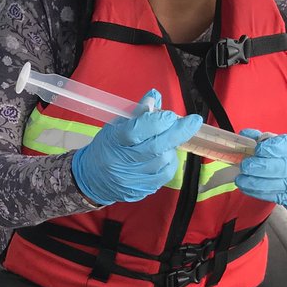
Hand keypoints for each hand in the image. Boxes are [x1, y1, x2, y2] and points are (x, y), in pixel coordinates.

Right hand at [71, 90, 201, 205]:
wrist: (93, 179)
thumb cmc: (107, 147)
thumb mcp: (116, 126)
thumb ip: (138, 113)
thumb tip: (155, 96)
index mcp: (113, 141)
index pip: (137, 131)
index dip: (157, 122)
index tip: (171, 115)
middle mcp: (122, 162)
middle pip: (155, 147)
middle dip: (177, 132)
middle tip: (193, 121)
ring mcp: (133, 179)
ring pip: (163, 160)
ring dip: (171, 146)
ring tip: (168, 138)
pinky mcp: (142, 190)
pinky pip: (165, 174)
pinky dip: (170, 160)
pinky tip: (166, 154)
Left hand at [234, 130, 286, 225]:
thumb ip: (268, 139)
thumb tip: (245, 134)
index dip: (272, 148)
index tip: (257, 149)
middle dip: (262, 166)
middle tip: (245, 165)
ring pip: (281, 184)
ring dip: (257, 182)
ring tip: (241, 179)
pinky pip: (277, 196)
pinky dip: (259, 192)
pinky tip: (247, 188)